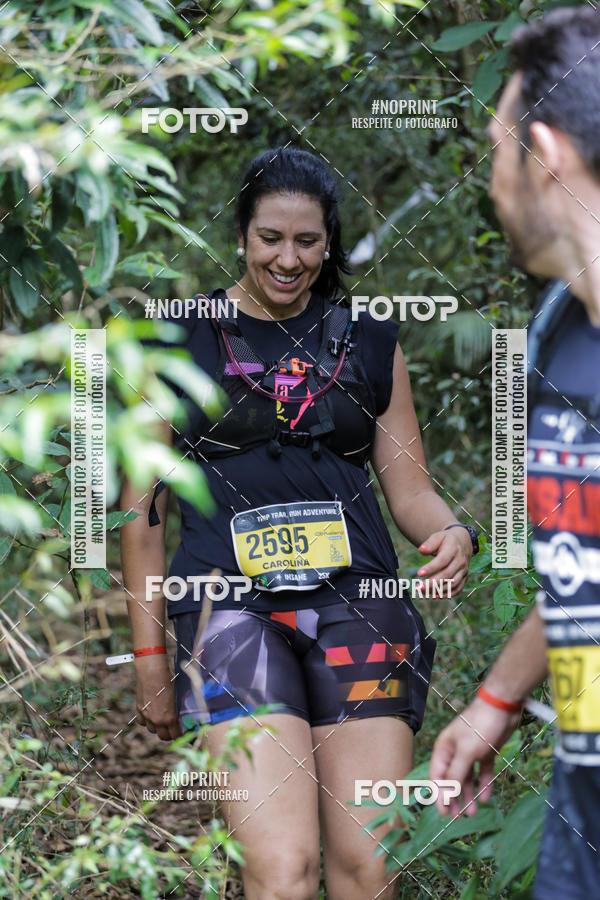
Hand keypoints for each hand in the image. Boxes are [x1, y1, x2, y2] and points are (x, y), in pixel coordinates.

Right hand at [134, 655, 182, 740]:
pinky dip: (146, 721)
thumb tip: (187, 716)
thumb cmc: (169, 681)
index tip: (182, 732)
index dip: (180, 735)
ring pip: (152, 730)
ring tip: (162, 722)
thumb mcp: (179, 696)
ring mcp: (147, 716)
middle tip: (172, 730)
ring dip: (157, 728)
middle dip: (169, 735)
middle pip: (163, 736)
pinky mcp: (139, 710)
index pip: (176, 735)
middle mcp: (157, 720)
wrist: (152, 672)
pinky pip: (141, 722)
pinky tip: (150, 716)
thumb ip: (180, 709)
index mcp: (170, 718)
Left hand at [417, 528, 472, 596]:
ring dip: (438, 590)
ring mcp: (464, 570)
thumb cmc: (447, 540)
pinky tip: (435, 595)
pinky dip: (447, 594)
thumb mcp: (438, 536)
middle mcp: (460, 561)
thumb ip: (430, 543)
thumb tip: (421, 550)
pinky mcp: (464, 577)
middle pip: (447, 574)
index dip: (431, 568)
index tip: (419, 573)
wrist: (463, 542)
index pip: (442, 560)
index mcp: (453, 549)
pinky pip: (458, 588)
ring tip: (423, 591)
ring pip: (452, 583)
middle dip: (432, 583)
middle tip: (419, 587)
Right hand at [429, 696, 520, 817]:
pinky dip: (483, 784)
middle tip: (459, 817)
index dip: (439, 795)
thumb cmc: (479, 727)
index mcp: (444, 749)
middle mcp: (455, 751)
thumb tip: (445, 795)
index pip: (437, 776)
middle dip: (454, 798)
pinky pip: (482, 772)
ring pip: (467, 777)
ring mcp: (471, 752)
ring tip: (473, 813)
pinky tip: (486, 797)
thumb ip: (455, 773)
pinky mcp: (486, 752)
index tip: (444, 813)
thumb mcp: (466, 752)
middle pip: (452, 779)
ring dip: (469, 794)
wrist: (502, 707)